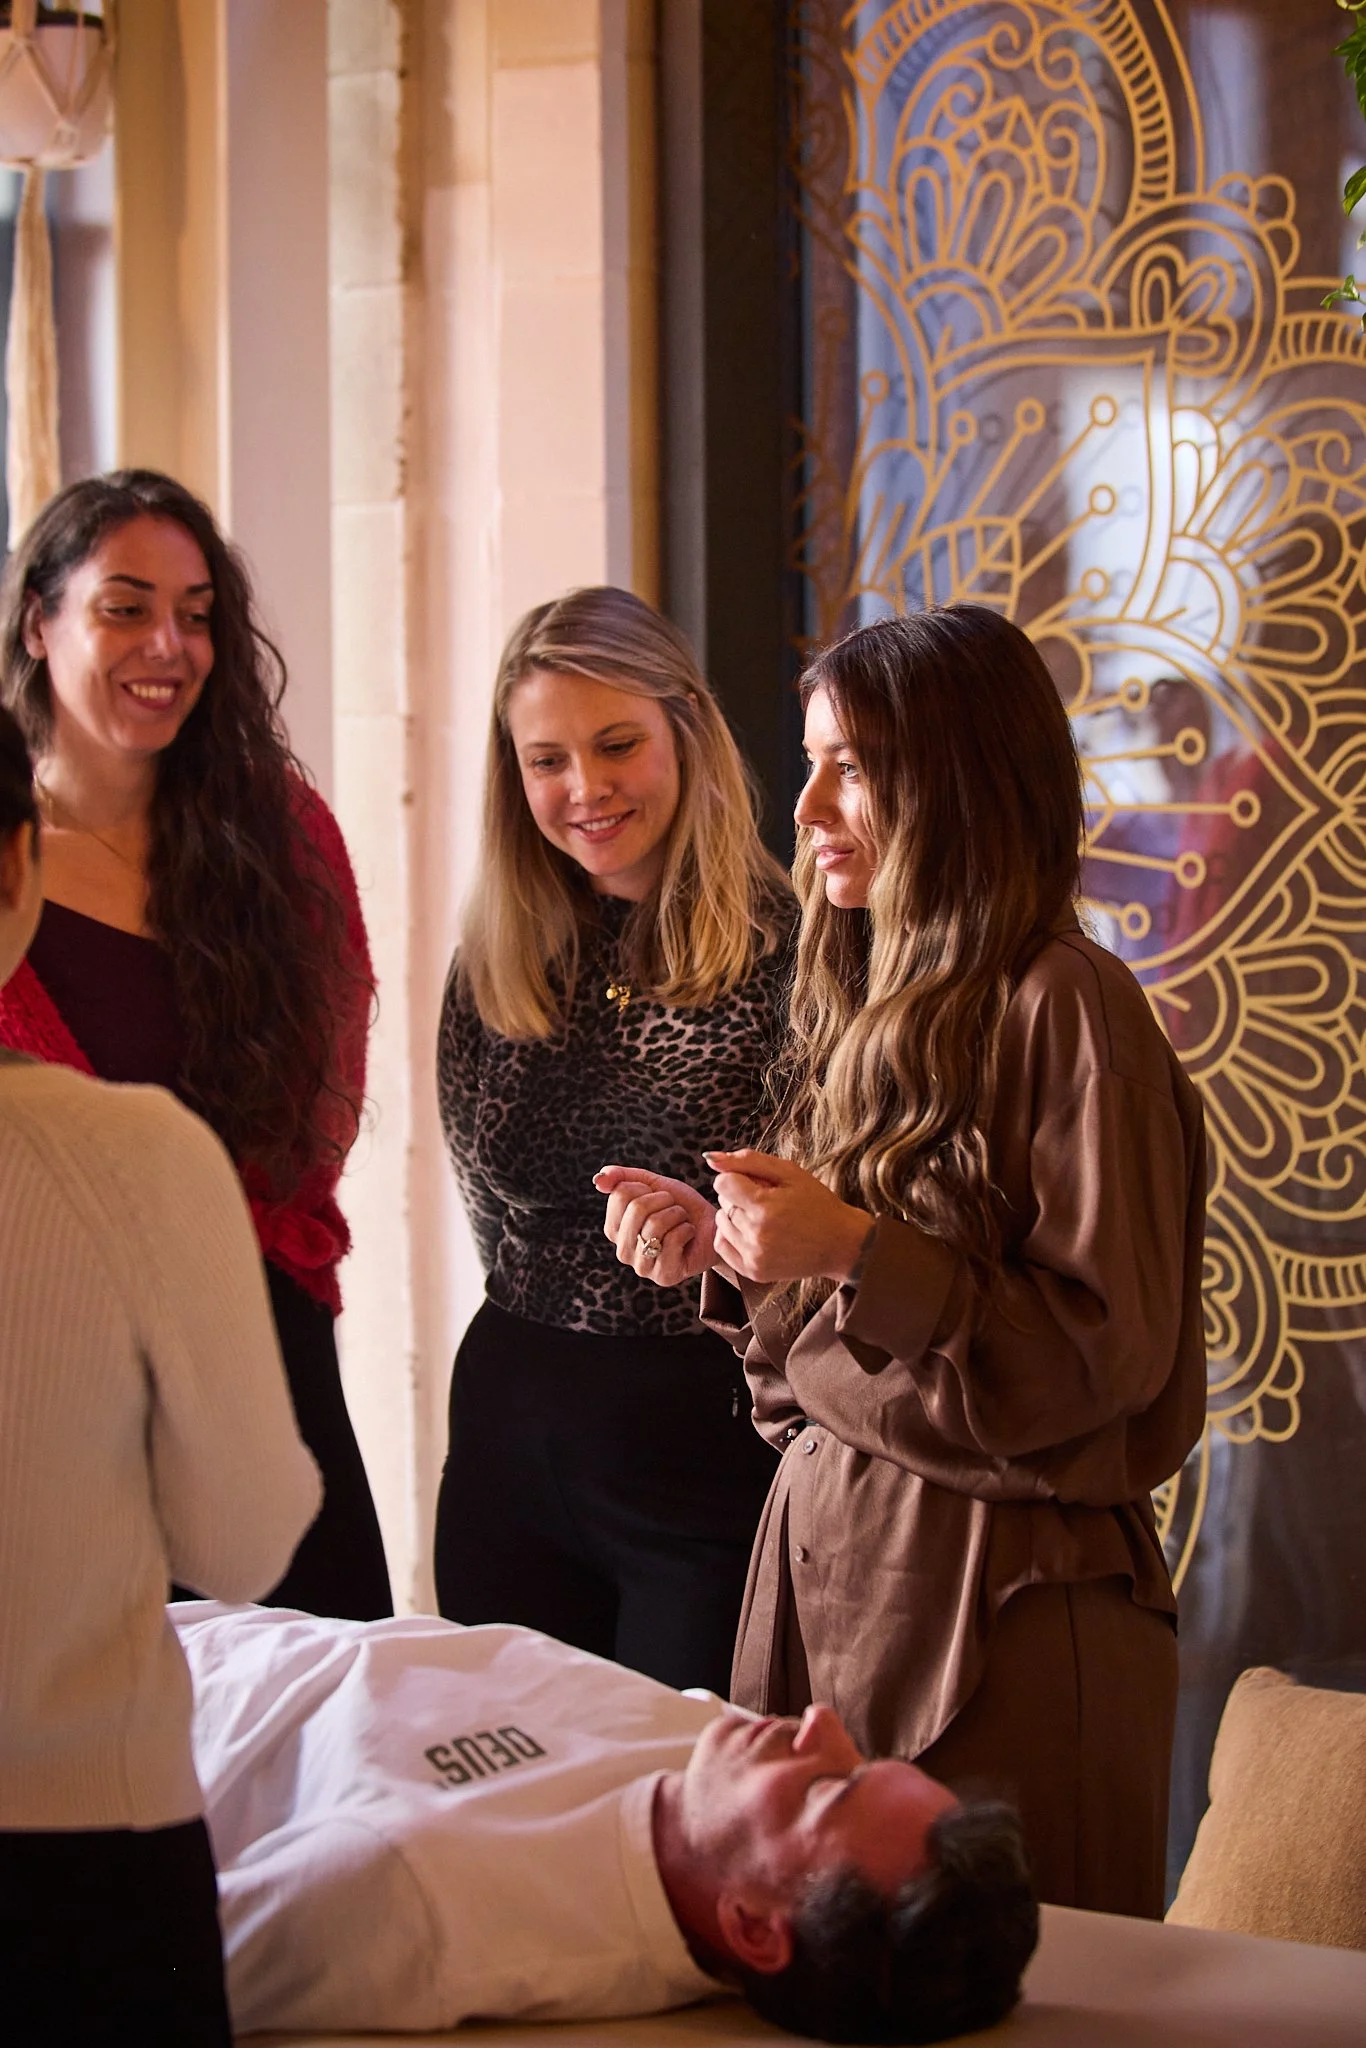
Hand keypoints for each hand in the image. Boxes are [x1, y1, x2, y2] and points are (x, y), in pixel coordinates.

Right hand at [594, 1165, 717, 1286]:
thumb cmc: (681, 1207)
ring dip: (677, 1215)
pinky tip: (688, 1236)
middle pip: (636, 1208)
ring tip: (681, 1222)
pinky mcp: (663, 1276)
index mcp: (615, 1228)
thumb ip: (623, 1178)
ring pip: (655, 1224)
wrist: (712, 1227)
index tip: (658, 1198)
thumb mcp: (653, 1184)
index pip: (620, 1194)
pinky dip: (687, 1229)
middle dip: (664, 1200)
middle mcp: (623, 1251)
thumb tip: (597, 1180)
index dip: (646, 1189)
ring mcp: (642, 1266)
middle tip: (674, 1209)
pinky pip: (672, 1240)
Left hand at [705, 1149, 872, 1284]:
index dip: (739, 1178)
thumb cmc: (817, 1203)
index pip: (723, 1183)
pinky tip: (753, 1232)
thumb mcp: (790, 1172)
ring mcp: (754, 1256)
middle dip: (739, 1196)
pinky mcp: (753, 1272)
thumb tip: (711, 1158)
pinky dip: (732, 1236)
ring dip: (736, 1216)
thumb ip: (748, 1161)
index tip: (758, 1183)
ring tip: (763, 1217)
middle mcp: (756, 1235)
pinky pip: (722, 1246)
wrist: (840, 1244)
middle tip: (768, 1201)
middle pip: (723, 1203)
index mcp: (765, 1207)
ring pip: (722, 1224)